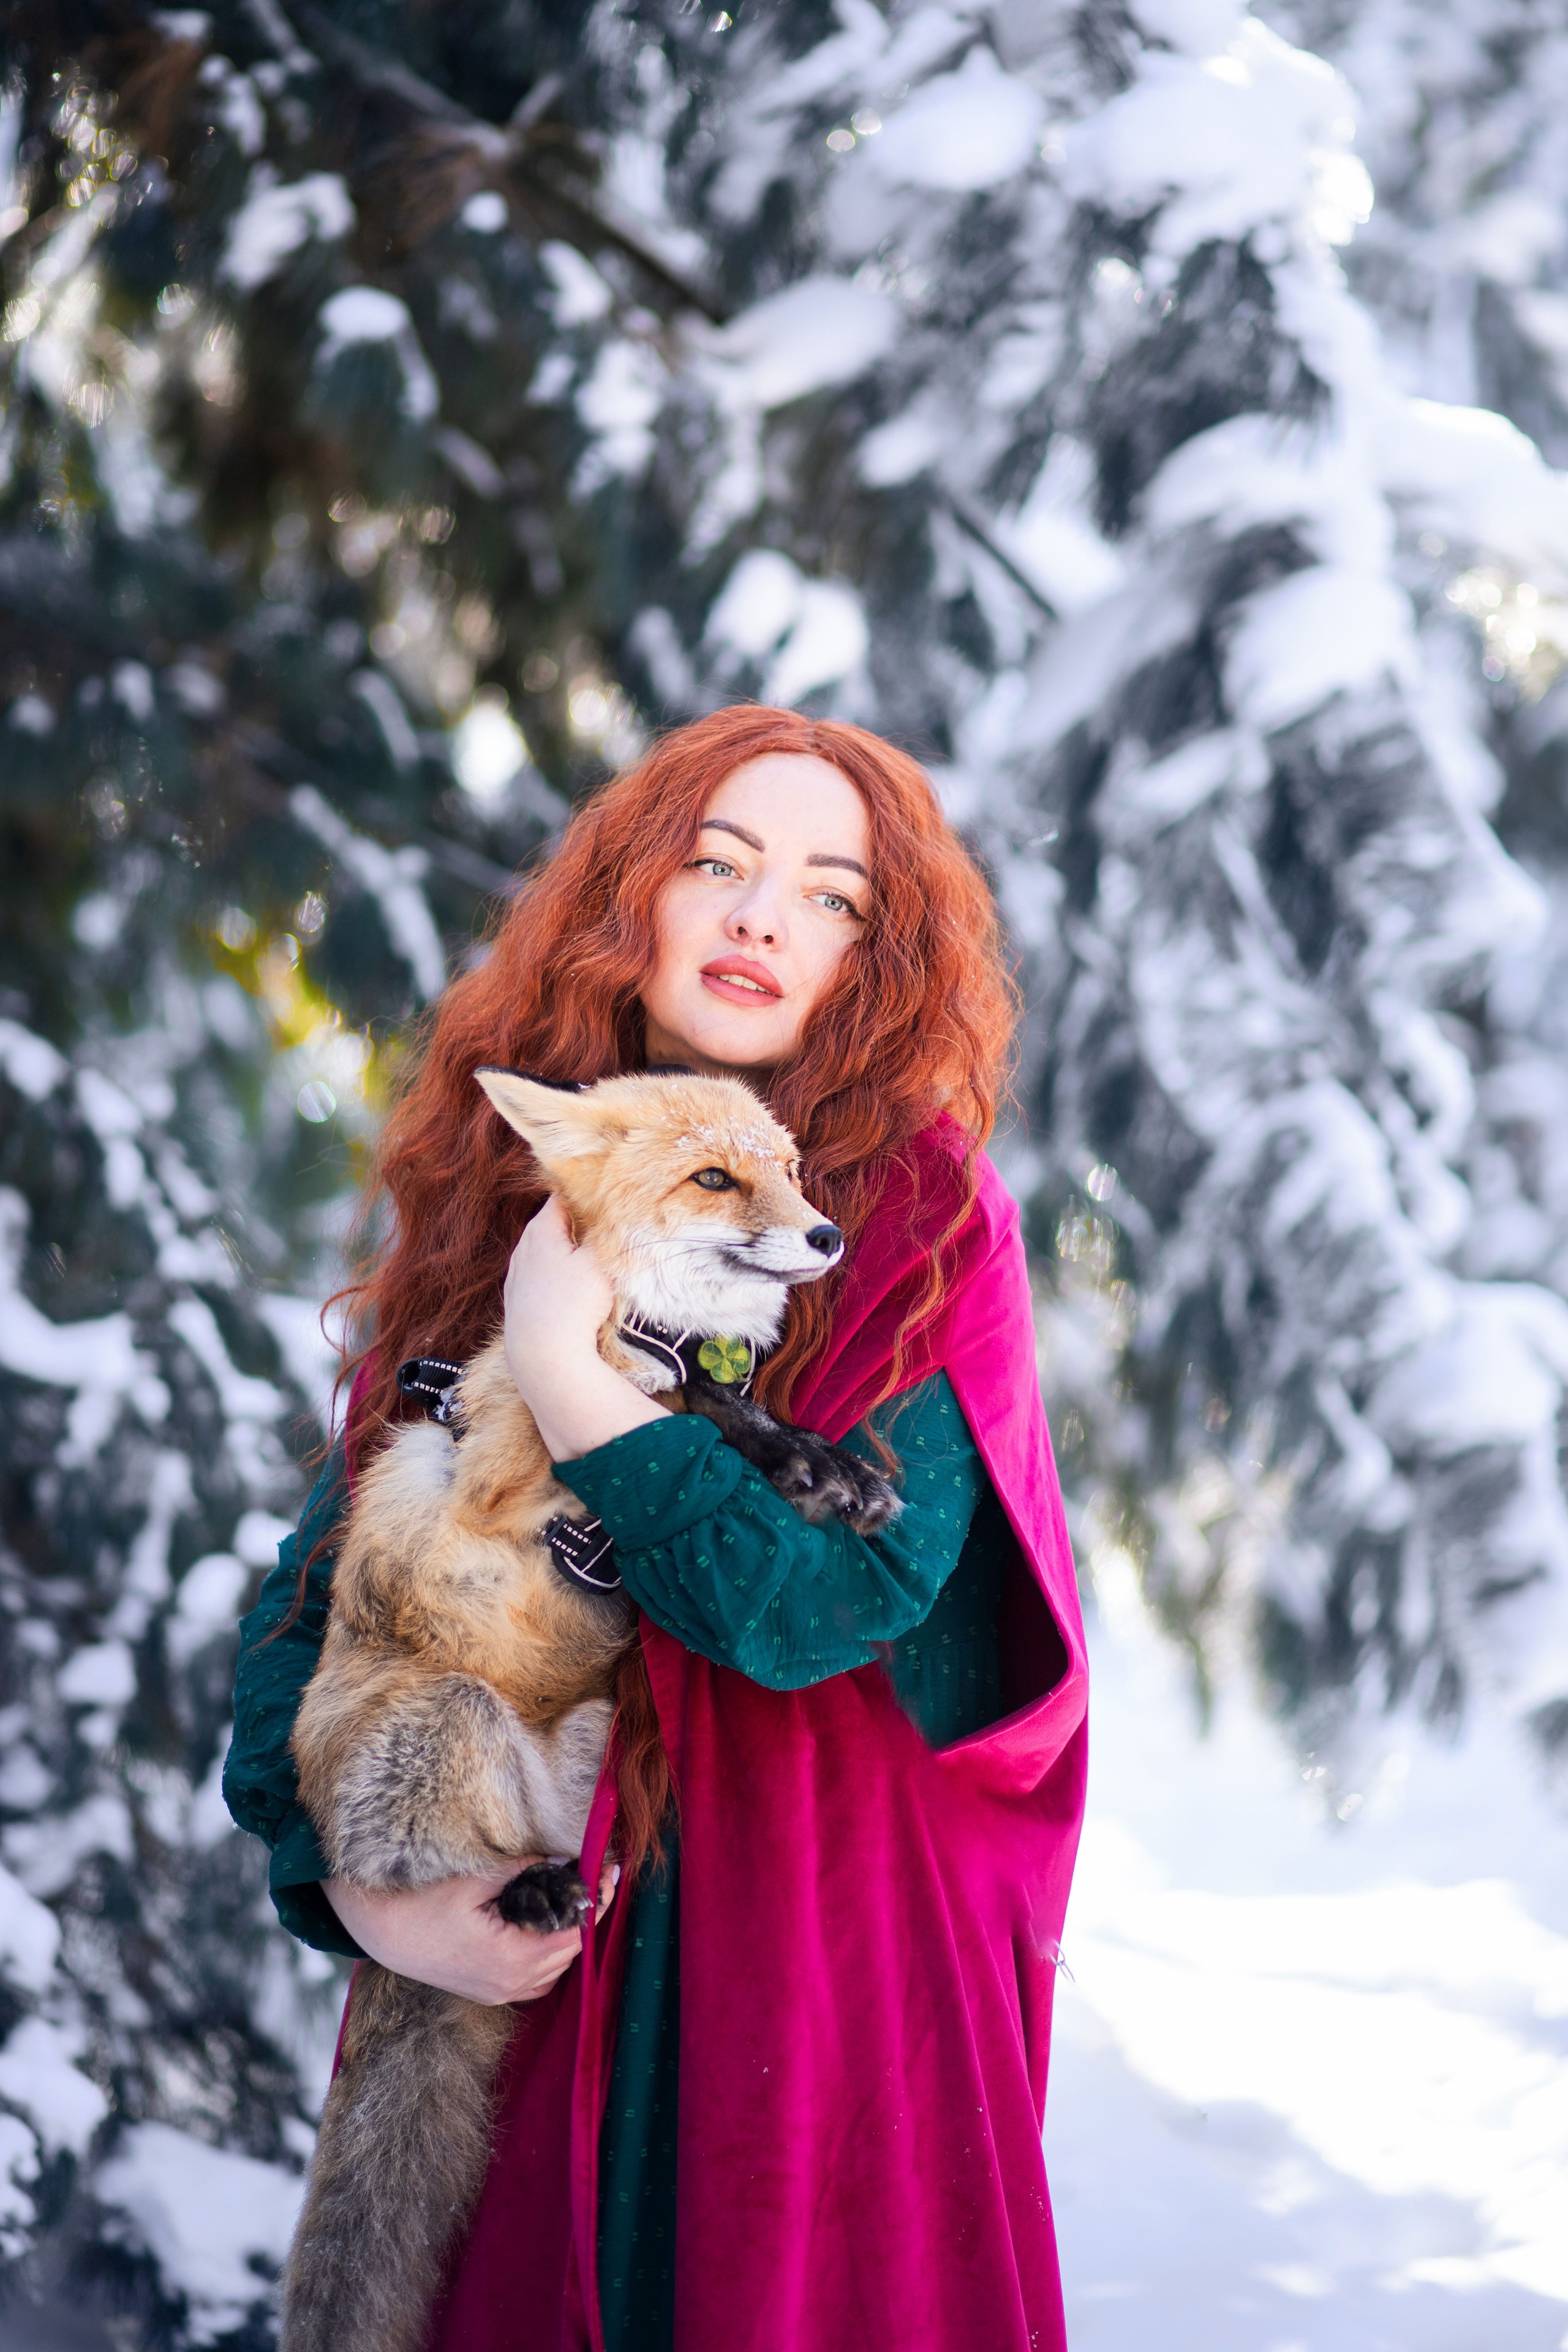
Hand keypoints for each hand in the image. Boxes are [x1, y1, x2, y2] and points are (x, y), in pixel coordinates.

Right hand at [322, 1858, 619, 2004]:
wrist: (381, 1932)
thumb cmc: (422, 1903)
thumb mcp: (474, 1880)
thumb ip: (522, 1870)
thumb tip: (561, 1859)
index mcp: (509, 1959)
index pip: (573, 1935)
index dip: (595, 1903)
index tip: (610, 1872)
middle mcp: (507, 1984)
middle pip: (568, 1954)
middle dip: (585, 1916)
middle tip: (599, 1876)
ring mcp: (496, 1993)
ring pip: (553, 1970)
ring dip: (568, 1937)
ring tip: (576, 1897)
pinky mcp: (486, 1991)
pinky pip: (533, 1980)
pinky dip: (548, 1956)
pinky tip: (546, 1927)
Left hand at [503, 1194, 613, 1403]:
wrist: (542, 1354)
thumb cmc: (573, 1303)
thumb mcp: (599, 1261)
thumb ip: (604, 1232)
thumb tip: (610, 1213)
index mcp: (541, 1229)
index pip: (561, 1197)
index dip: (584, 1195)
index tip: (605, 1199)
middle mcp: (523, 1247)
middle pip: (551, 1223)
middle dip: (576, 1224)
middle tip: (602, 1228)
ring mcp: (516, 1275)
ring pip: (543, 1251)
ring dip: (564, 1252)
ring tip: (588, 1261)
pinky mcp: (516, 1300)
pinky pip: (538, 1276)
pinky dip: (554, 1276)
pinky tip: (568, 1290)